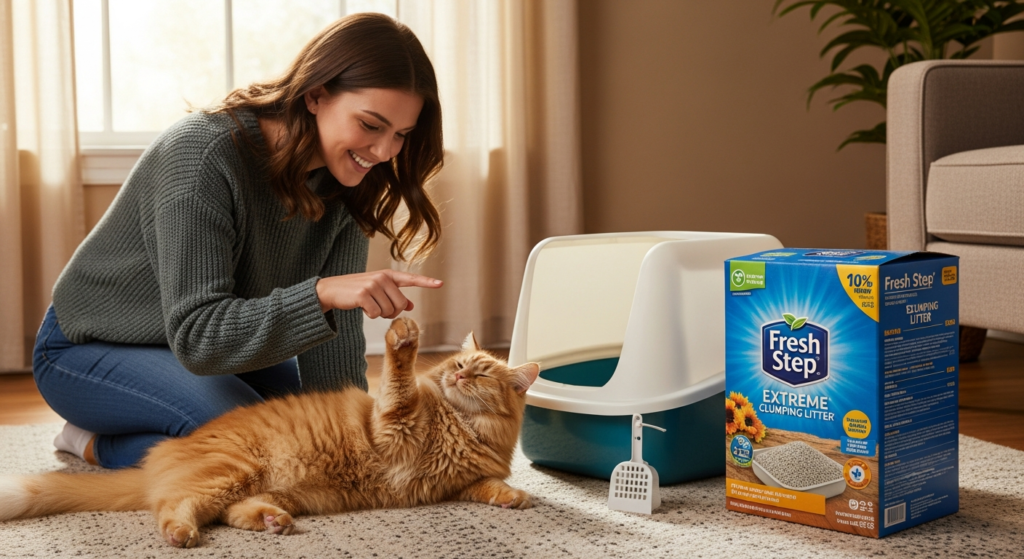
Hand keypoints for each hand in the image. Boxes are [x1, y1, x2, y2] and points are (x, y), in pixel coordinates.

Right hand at [315, 270, 442, 318]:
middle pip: (401, 305)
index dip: (426, 282)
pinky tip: (361, 306)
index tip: (440, 284)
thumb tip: (410, 305)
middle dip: (391, 312)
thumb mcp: (377, 291)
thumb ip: (394, 296)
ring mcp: (373, 285)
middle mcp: (382, 278)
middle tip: (378, 307)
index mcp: (388, 275)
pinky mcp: (363, 294)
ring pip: (388, 311)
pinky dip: (369, 315)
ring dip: (379, 314)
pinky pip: (375, 314)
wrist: (331, 290)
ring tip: (368, 304)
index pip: (411, 279)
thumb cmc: (357, 292)